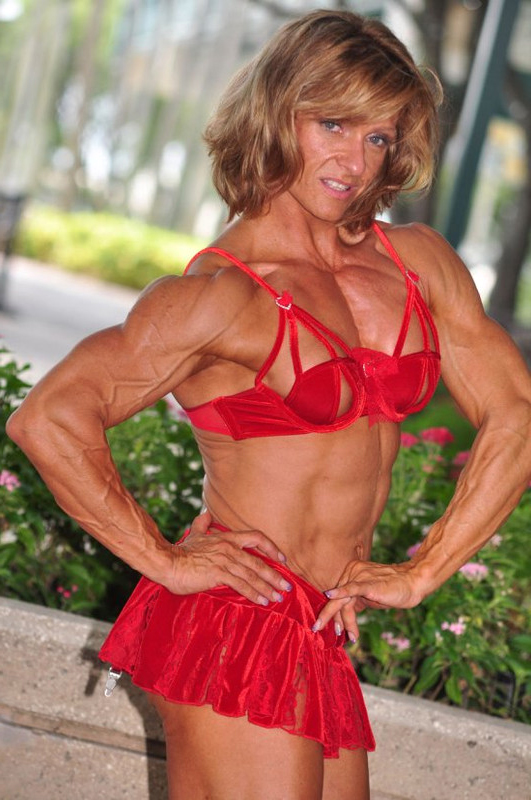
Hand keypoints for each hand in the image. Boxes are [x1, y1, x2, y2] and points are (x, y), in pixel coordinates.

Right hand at [165, 510, 292, 604]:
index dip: (271, 548)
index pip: (256, 537)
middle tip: (286, 586)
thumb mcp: (194, 533)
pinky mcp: (218, 573)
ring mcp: (225, 560)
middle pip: (258, 561)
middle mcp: (229, 548)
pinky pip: (241, 585)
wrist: (168, 562)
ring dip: (267, 587)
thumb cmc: (181, 552)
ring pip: (252, 574)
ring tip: (278, 597)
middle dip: (275, 575)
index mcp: (227, 538)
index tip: (282, 559)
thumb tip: (206, 514)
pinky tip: (262, 601)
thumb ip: (202, 524)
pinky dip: (254, 593)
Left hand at [312, 559, 420, 642]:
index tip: (334, 629)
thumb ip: (354, 602)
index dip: (334, 614)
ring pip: (345, 601)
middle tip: (316, 628)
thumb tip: (341, 618)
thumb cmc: (392, 590)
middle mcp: (352, 571)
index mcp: (350, 572)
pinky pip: (352, 588)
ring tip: (350, 636)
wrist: (412, 583)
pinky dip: (340, 593)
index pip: (338, 597)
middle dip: (328, 616)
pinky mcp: (368, 582)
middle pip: (337, 598)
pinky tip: (330, 595)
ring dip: (346, 621)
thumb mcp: (368, 597)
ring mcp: (359, 575)